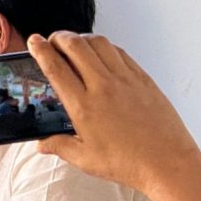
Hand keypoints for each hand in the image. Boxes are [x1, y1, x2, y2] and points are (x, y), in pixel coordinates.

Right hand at [28, 32, 200, 192]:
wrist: (167, 162)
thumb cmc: (129, 163)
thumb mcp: (86, 159)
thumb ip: (60, 146)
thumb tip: (42, 144)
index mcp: (84, 106)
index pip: (56, 68)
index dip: (41, 50)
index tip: (34, 41)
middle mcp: (103, 87)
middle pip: (76, 46)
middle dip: (59, 37)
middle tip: (53, 40)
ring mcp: (125, 79)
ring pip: (99, 43)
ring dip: (83, 38)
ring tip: (75, 43)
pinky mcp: (143, 78)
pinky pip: (120, 53)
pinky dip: (106, 47)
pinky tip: (102, 53)